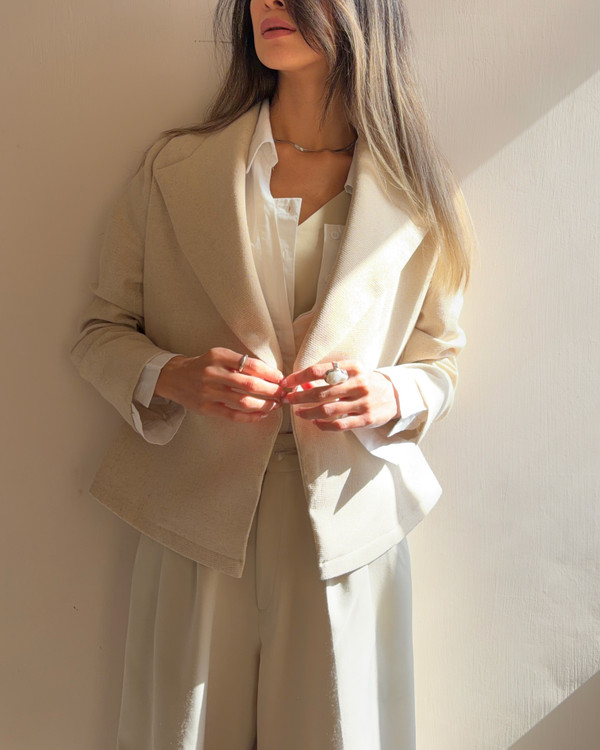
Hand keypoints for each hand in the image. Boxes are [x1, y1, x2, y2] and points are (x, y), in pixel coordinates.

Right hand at [154, 348, 283, 421]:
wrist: (174, 377)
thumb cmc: (203, 366)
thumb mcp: (218, 356)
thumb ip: (239, 363)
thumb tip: (270, 375)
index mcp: (218, 356)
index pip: (251, 365)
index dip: (270, 373)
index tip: (282, 378)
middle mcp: (213, 373)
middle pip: (250, 384)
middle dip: (271, 390)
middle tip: (283, 394)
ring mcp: (208, 392)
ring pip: (243, 401)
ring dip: (264, 404)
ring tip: (275, 405)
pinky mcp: (205, 408)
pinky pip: (232, 415)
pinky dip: (250, 416)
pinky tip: (260, 415)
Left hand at [280, 361, 399, 431]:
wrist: (395, 395)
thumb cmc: (365, 382)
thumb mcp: (351, 373)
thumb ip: (329, 377)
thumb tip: (301, 383)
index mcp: (353, 367)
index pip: (319, 371)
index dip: (299, 377)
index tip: (286, 383)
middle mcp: (359, 383)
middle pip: (321, 391)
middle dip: (299, 396)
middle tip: (287, 399)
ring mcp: (364, 402)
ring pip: (328, 410)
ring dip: (308, 412)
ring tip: (297, 413)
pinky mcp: (367, 419)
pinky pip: (340, 424)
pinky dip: (324, 425)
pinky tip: (315, 422)